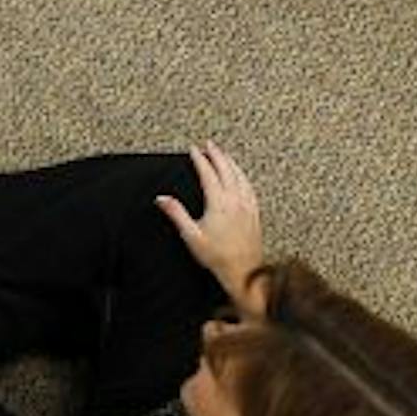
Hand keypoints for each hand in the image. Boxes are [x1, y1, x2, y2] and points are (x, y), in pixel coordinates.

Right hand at [157, 142, 266, 315]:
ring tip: (225, 155)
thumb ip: (176, 213)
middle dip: (217, 154)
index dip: (200, 159)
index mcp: (219, 203)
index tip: (194, 150)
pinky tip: (242, 178)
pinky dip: (243, 177)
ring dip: (231, 163)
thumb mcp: (190, 235)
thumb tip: (162, 199)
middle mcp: (235, 201)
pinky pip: (250, 188)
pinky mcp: (254, 214)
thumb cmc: (218, 256)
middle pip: (226, 170)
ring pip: (240, 176)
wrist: (243, 271)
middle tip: (210, 144)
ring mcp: (247, 206)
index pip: (208, 173)